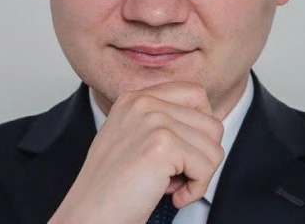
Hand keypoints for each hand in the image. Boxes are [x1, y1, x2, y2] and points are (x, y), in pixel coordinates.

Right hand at [48, 82, 224, 223]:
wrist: (90, 216)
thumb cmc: (112, 189)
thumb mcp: (134, 139)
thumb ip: (163, 122)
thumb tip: (210, 123)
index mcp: (135, 98)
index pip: (195, 94)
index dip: (202, 127)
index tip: (185, 152)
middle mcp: (143, 103)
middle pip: (211, 121)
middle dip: (202, 155)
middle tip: (176, 175)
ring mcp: (153, 121)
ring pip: (214, 145)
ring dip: (200, 174)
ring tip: (172, 186)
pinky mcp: (163, 145)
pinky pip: (207, 166)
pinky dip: (197, 189)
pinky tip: (174, 196)